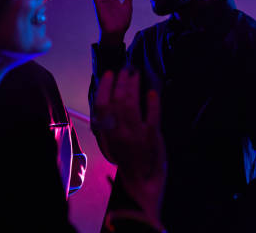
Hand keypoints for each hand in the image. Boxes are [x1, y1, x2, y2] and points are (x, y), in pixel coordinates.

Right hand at [94, 69, 165, 225]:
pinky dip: (153, 103)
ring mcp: (136, 135)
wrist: (140, 186)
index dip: (105, 87)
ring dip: (135, 87)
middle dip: (123, 82)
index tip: (110, 73)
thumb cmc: (127, 163)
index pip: (102, 105)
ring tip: (137, 75)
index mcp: (107, 134)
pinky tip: (153, 93)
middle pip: (118, 101)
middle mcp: (119, 133)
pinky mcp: (152, 137)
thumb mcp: (112, 145)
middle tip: (127, 69)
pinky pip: (152, 116)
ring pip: (132, 105)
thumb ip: (109, 126)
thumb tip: (108, 102)